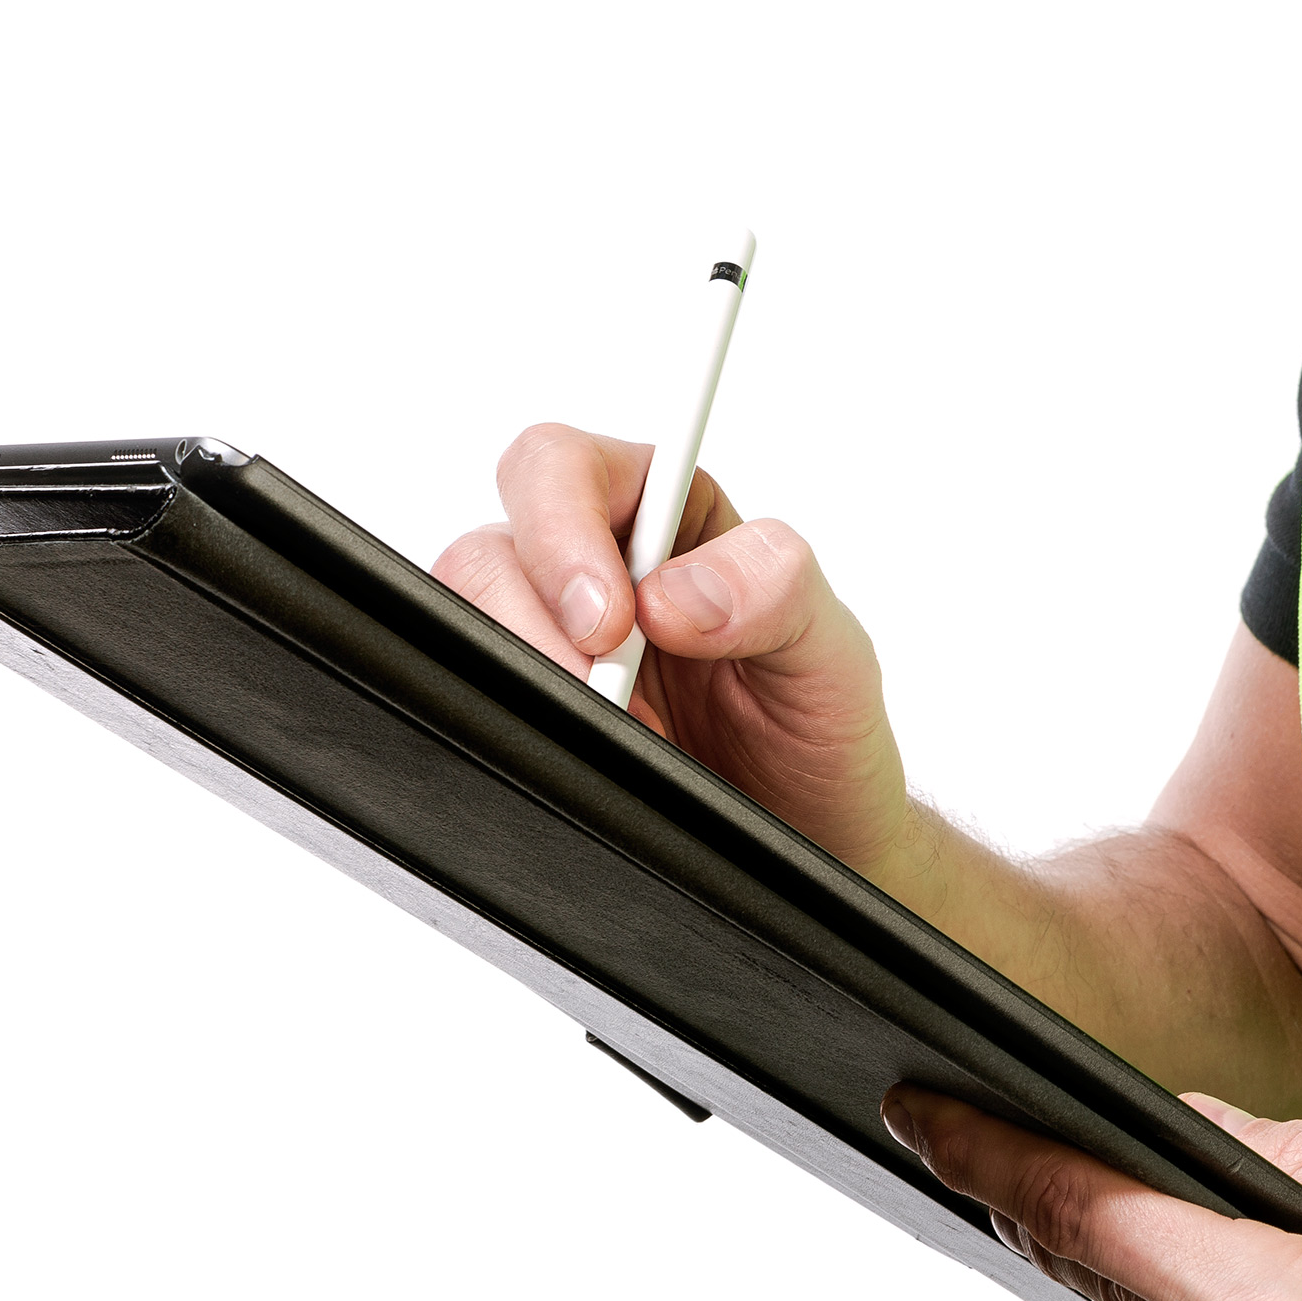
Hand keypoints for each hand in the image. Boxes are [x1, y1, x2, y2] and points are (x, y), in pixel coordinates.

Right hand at [433, 424, 914, 869]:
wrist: (812, 833)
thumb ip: (773, 590)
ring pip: (468, 625)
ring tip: (628, 731)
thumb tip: (672, 592)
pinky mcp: (535, 710)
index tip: (608, 620)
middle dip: (534, 623)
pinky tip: (601, 754)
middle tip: (605, 693)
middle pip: (493, 548)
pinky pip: (484, 702)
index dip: (562, 530)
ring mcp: (555, 641)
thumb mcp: (833, 650)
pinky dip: (528, 730)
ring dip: (534, 683)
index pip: (566, 467)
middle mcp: (598, 566)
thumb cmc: (819, 727)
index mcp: (669, 513)